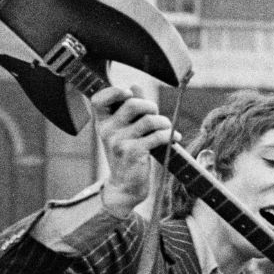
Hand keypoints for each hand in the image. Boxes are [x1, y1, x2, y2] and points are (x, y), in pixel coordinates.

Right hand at [91, 86, 173, 216]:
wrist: (125, 186)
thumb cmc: (127, 155)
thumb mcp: (124, 132)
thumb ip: (129, 110)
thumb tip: (135, 86)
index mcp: (102, 123)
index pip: (99, 99)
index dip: (114, 91)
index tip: (128, 93)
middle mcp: (108, 131)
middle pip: (133, 104)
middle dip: (151, 106)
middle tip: (155, 116)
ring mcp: (119, 142)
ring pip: (149, 120)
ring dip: (164, 122)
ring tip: (166, 129)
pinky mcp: (134, 153)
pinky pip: (158, 135)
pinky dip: (170, 135)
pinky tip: (174, 139)